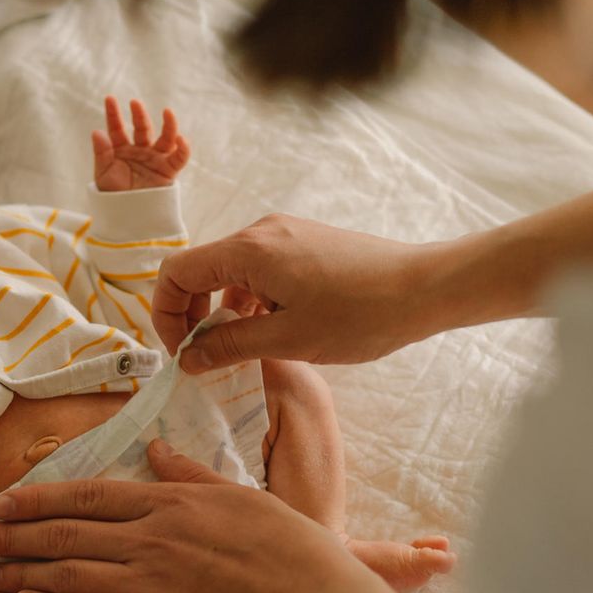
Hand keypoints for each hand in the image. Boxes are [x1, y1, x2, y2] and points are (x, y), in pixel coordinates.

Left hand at [0, 440, 381, 592]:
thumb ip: (189, 473)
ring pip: (68, 571)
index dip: (39, 496)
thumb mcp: (237, 494)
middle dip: (11, 534)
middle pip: (65, 530)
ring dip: (20, 571)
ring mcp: (149, 581)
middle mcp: (148, 537)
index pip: (88, 493)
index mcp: (167, 502)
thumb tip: (155, 449)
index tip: (4, 501)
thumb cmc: (287, 546)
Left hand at [92, 96, 189, 190]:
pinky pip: (179, 157)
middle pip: (142, 128)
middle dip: (139, 115)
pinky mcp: (169, 170)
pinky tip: (181, 139)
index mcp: (121, 149)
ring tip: (168, 112)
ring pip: (165, 138)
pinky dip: (183, 148)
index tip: (109, 98)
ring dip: (168, 125)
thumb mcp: (103, 175)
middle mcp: (140, 150)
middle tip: (135, 103)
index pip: (116, 128)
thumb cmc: (113, 196)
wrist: (128, 217)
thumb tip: (97, 132)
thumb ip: (102, 154)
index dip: (113, 114)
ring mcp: (155, 158)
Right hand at [153, 214, 441, 367]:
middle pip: (199, 270)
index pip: (176, 273)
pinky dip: (249, 301)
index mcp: (248, 250)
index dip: (166, 315)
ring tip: (241, 350)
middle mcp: (259, 232)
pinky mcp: (303, 244)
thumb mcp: (287, 340)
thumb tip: (187, 359)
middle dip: (191, 315)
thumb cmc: (360, 314)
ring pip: (228, 272)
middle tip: (203, 357)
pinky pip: (256, 270)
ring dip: (222, 311)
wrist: (426, 287)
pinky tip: (271, 330)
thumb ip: (229, 346)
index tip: (183, 354)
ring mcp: (283, 235)